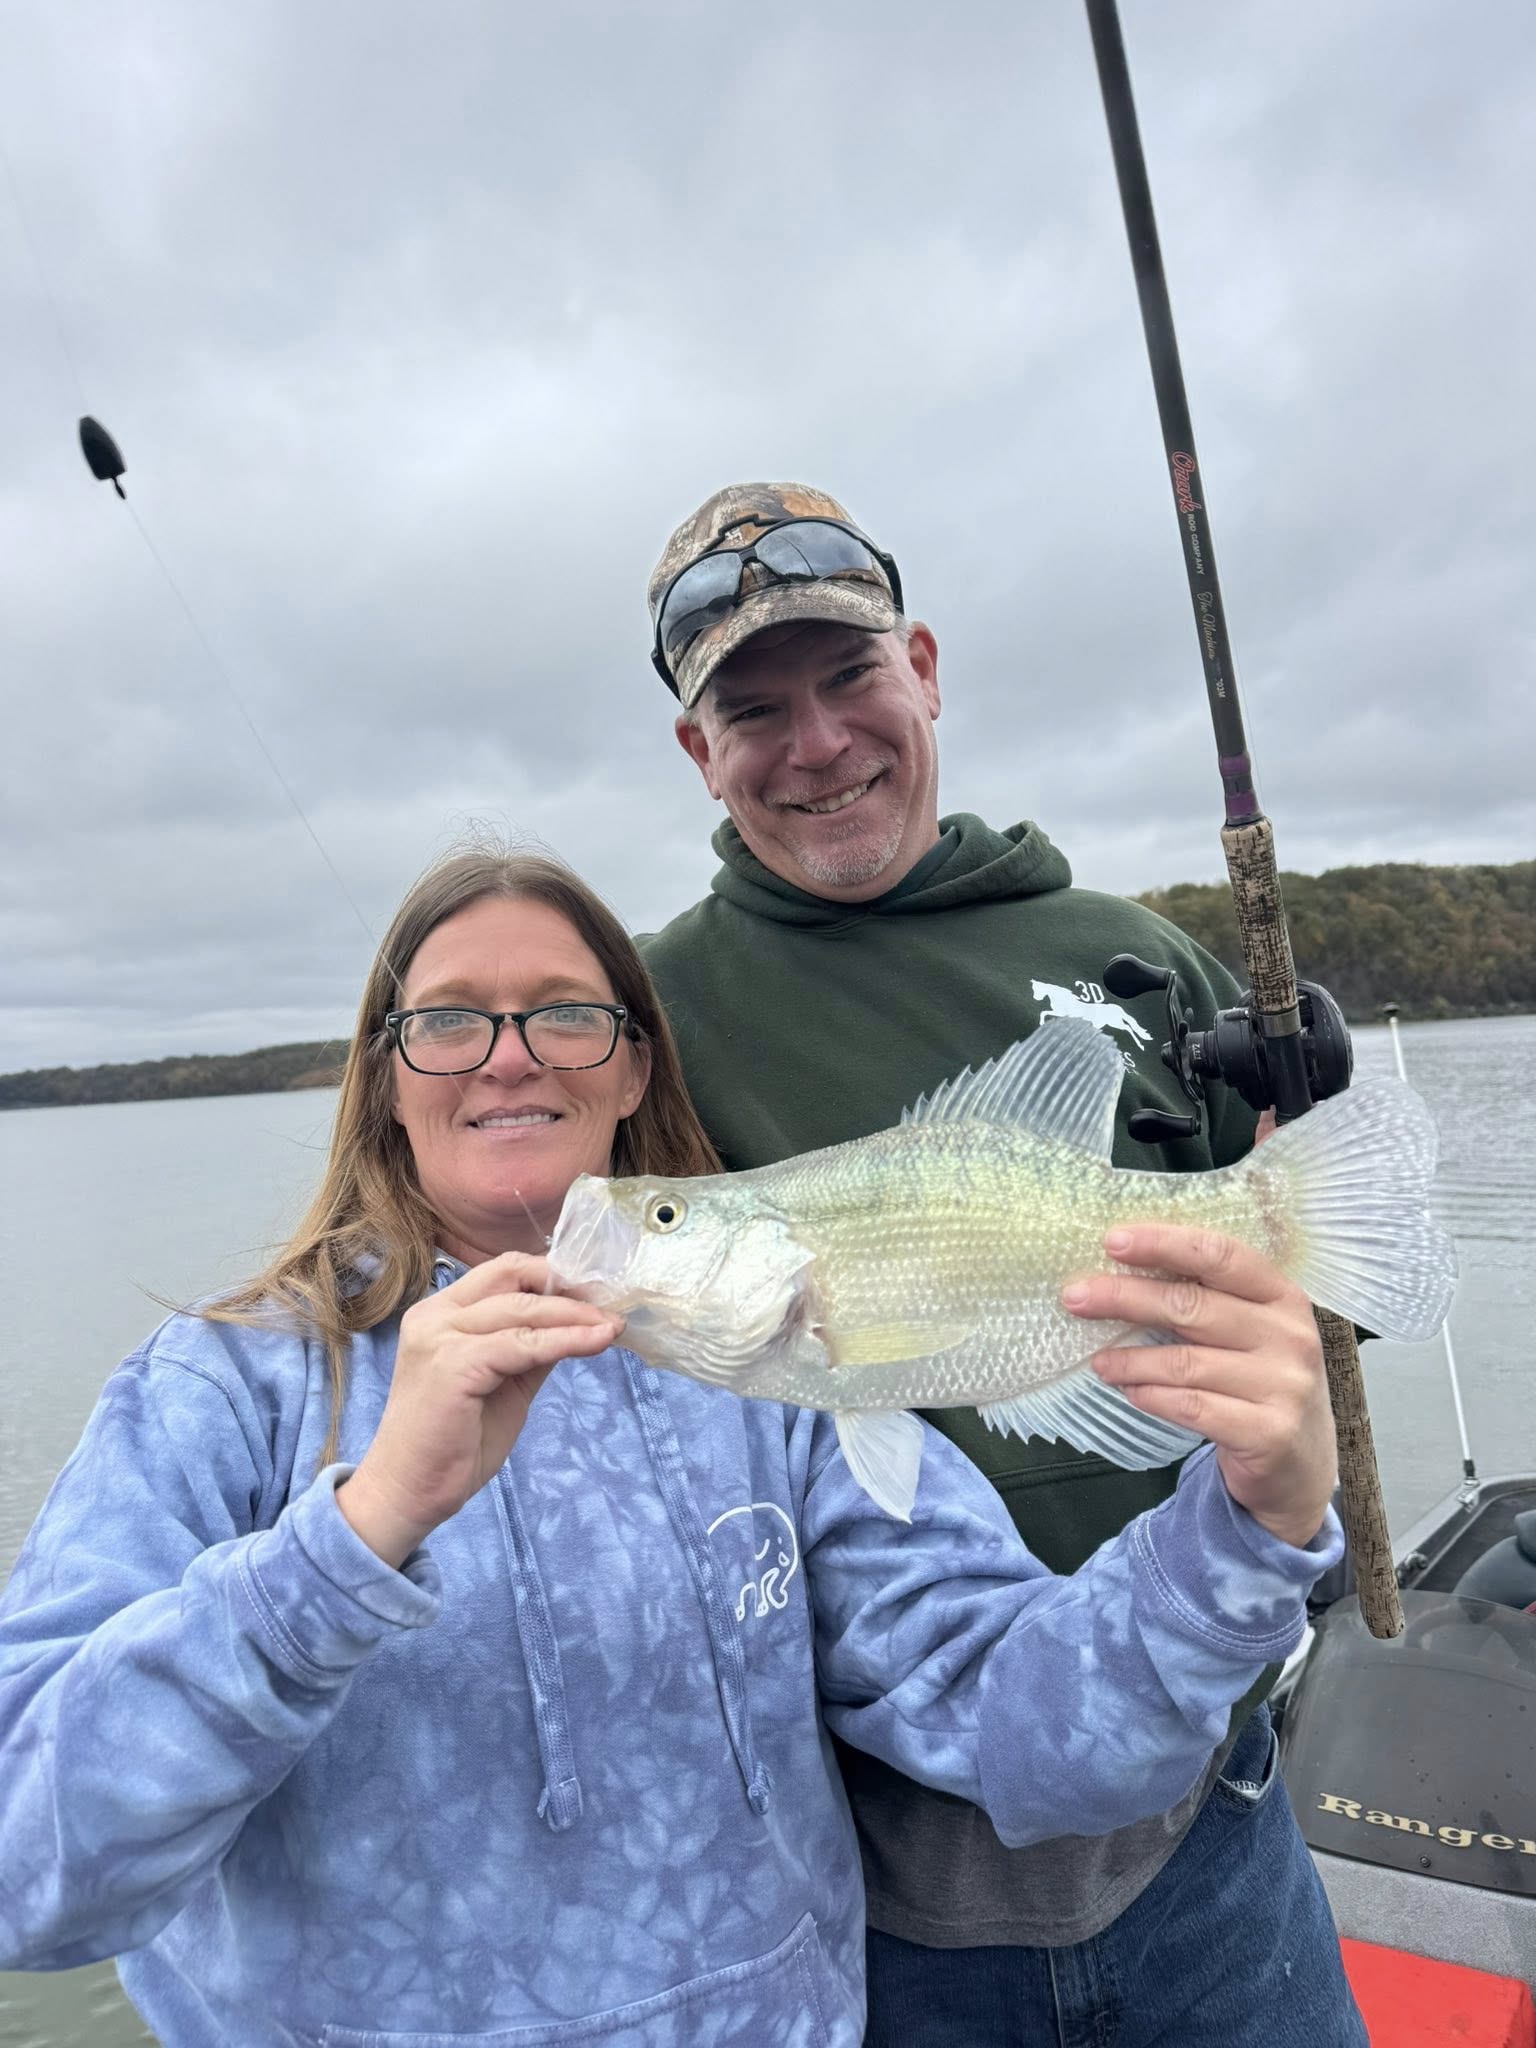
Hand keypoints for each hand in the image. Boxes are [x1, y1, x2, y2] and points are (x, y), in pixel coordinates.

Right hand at [338, 1253, 623, 1566]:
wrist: (409, 1492)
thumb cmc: (452, 1443)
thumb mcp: (503, 1383)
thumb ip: (531, 1348)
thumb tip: (578, 1322)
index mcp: (440, 1313)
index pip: (502, 1271)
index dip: (551, 1274)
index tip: (594, 1289)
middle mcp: (434, 1315)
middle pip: (512, 1276)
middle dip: (567, 1285)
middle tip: (609, 1301)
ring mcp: (439, 1337)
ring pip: (522, 1308)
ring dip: (575, 1313)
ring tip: (612, 1323)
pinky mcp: (453, 1365)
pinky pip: (523, 1344)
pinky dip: (565, 1340)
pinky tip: (597, 1341)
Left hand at [1061, 1224, 1336, 1548]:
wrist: (1301, 1464)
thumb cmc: (1259, 1381)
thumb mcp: (1249, 1330)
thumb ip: (1206, 1299)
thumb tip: (1120, 1270)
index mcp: (1283, 1295)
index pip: (1220, 1255)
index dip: (1164, 1243)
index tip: (1111, 1240)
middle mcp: (1290, 1336)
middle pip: (1192, 1305)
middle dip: (1125, 1297)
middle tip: (1075, 1297)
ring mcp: (1284, 1386)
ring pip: (1186, 1363)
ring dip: (1130, 1359)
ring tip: (1097, 1360)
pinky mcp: (1268, 1433)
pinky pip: (1193, 1407)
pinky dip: (1153, 1396)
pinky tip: (1130, 1391)